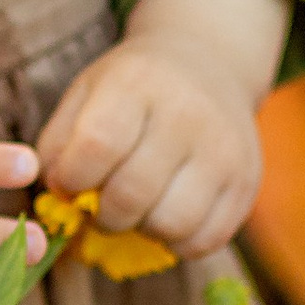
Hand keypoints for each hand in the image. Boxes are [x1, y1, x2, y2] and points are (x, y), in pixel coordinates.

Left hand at [37, 0, 287, 261]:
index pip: (97, 147)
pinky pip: (205, 241)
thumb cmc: (133, 88)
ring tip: (137, 209)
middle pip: (132, 195)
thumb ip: (59, 143)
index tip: (70, 182)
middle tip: (101, 204)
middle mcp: (188, 114)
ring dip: (141, 229)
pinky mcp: (246, 182)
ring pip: (171, 224)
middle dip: (103, 214)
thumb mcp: (87, 92)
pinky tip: (166, 215)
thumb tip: (57, 196)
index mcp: (137, 83)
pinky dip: (176, 242)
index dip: (72, 179)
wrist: (209, 62)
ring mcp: (224, 150)